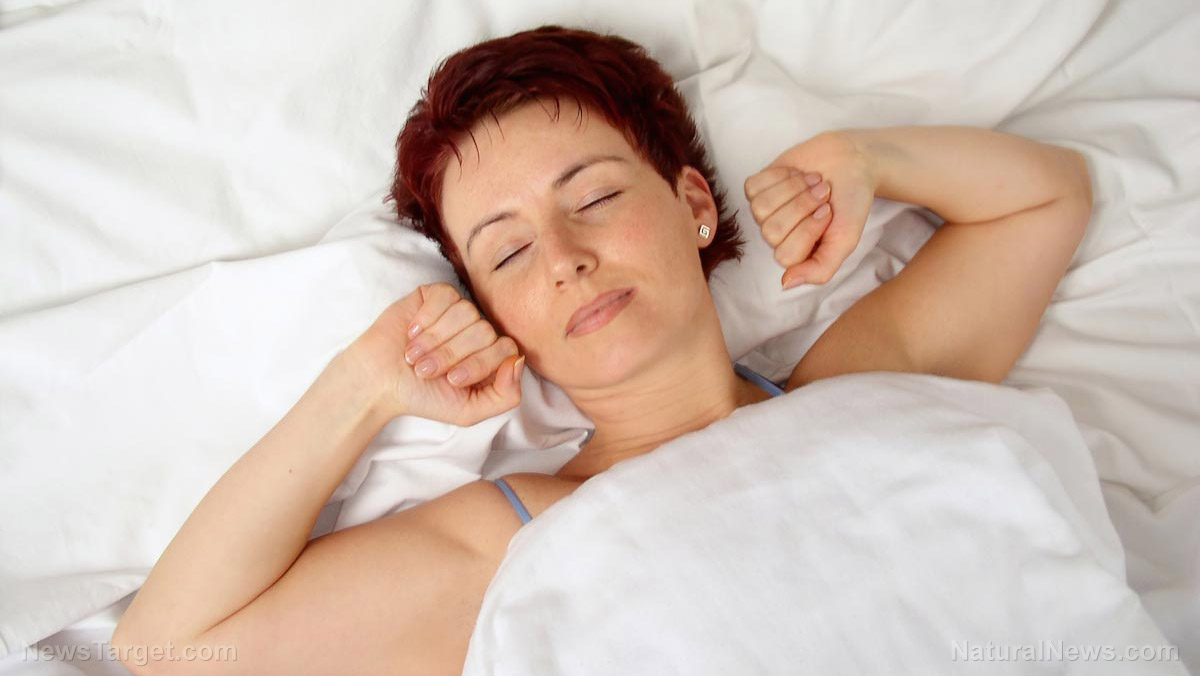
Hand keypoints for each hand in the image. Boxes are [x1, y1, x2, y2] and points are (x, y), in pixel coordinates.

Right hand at [352, 283, 523, 425]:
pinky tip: (411, 333)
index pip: (506, 348)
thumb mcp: (470, 411)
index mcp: (491, 357)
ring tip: (414, 356)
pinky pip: (446, 296)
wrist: (380, 382)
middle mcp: (478, 332)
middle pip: (485, 331)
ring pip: (466, 312)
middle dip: (452, 355)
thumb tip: (519, 361)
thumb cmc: (424, 397)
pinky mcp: (435, 296)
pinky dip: (427, 317)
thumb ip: (506, 395)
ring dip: (436, 339)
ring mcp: (458, 312)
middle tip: (425, 370)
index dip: (480, 364)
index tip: (452, 381)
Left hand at [744, 130, 877, 287]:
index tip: (829, 212)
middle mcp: (777, 236)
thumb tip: (786, 284)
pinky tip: (796, 173)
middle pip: (772, 231)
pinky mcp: (758, 188)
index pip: (786, 255)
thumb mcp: (846, 241)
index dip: (809, 228)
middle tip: (822, 193)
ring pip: (760, 208)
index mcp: (797, 253)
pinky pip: (753, 187)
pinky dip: (778, 175)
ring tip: (812, 180)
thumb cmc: (850, 203)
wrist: (853, 163)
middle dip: (802, 205)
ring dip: (792, 188)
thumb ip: (821, 269)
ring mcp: (765, 212)